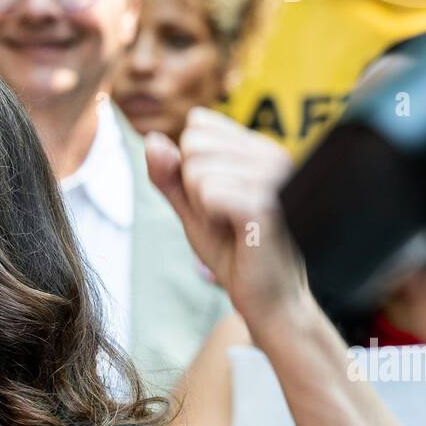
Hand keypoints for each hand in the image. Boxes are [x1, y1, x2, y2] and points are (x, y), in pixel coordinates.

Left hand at [145, 108, 305, 334]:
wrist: (267, 298)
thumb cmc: (235, 253)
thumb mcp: (193, 209)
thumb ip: (170, 175)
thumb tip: (152, 138)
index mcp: (258, 148)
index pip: (197, 127)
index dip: (191, 170)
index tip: (217, 201)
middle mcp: (271, 153)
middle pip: (193, 145)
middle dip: (193, 189)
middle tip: (222, 218)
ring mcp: (273, 176)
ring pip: (197, 171)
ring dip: (203, 209)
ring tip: (232, 228)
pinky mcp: (267, 202)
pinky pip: (208, 192)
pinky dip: (209, 218)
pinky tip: (235, 233)